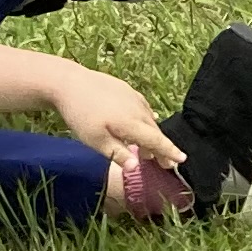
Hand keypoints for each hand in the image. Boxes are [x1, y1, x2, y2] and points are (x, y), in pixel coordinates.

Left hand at [51, 64, 181, 169]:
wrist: (69, 82)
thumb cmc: (80, 115)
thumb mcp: (95, 140)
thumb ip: (117, 154)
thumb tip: (135, 168)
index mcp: (132, 123)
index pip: (157, 141)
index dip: (170, 151)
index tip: (182, 159)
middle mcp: (138, 109)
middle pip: (155, 131)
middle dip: (161, 148)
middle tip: (163, 163)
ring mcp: (133, 97)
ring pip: (149, 119)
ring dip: (151, 135)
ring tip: (146, 149)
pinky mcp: (126, 89)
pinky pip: (142, 108)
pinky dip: (145, 120)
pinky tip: (139, 124)